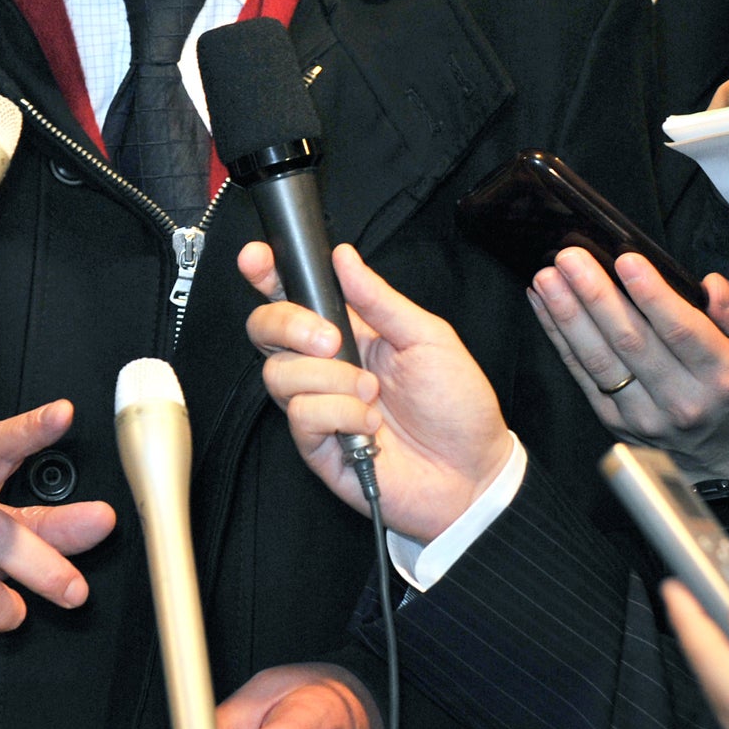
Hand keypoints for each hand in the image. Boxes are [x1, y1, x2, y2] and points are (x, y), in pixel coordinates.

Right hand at [243, 242, 509, 544]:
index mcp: (349, 332)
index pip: (293, 297)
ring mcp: (317, 405)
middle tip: (331, 339)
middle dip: (288, 325)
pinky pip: (302, 416)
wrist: (472, 471)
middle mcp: (324, 366)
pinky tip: (370, 427)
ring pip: (280, 374)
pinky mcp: (316, 446)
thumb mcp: (428, 337)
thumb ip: (379, 299)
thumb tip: (343, 257)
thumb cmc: (456, 404)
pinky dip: (340, 415)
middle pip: (266, 331)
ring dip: (332, 379)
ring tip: (373, 394)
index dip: (266, 275)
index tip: (256, 259)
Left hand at [527, 247, 728, 480]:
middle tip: (571, 258)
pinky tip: (543, 304)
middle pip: (631, 342)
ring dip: (568, 315)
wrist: (725, 456)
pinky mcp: (614, 420)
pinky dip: (558, 336)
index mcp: (722, 376)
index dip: (651, 294)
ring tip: (548, 278)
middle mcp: (682, 399)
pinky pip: (581, 374)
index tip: (626, 259)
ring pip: (599, 359)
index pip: (681, 330)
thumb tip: (713, 286)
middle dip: (596, 295)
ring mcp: (644, 414)